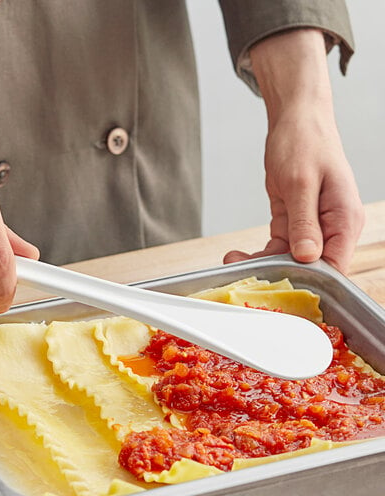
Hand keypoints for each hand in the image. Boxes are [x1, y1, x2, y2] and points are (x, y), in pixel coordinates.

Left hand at [224, 29, 363, 273]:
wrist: (294, 121)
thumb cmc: (304, 142)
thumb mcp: (300, 183)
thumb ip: (304, 222)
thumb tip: (307, 256)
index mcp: (345, 219)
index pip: (336, 266)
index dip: (311, 283)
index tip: (281, 289)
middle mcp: (333, 228)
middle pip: (311, 268)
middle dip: (279, 276)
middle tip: (248, 277)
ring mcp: (314, 227)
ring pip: (290, 261)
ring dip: (261, 265)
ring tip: (234, 261)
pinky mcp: (295, 224)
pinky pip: (278, 248)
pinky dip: (259, 254)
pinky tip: (237, 255)